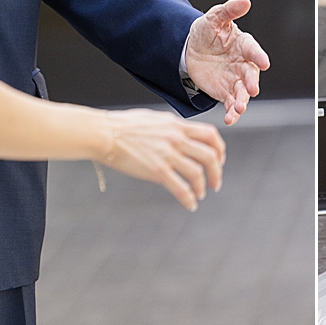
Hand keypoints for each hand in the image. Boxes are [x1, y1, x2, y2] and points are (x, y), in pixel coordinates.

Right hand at [100, 109, 225, 209]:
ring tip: (200, 194)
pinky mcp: (157, 170)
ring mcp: (168, 154)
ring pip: (198, 173)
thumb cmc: (124, 126)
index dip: (220, 148)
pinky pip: (181, 188)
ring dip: (203, 186)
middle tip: (215, 183)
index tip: (219, 160)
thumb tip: (181, 134)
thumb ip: (172, 128)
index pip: (210, 134)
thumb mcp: (155, 119)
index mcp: (177, 125)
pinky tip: (190, 204)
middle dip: (217, 172)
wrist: (105, 133)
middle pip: (210, 155)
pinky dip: (189, 198)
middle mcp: (177, 138)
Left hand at [185, 0, 268, 125]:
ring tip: (239, 108)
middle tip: (251, 90)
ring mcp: (235, 80)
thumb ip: (229, 10)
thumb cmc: (206, 32)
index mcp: (244, 45)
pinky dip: (232, 113)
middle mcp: (243, 64)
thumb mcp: (215, 18)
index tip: (264, 62)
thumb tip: (245, 0)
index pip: (253, 51)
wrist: (190, 49)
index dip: (259, 56)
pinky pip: (231, 104)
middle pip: (250, 75)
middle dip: (251, 83)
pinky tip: (230, 119)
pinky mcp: (226, 92)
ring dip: (242, 101)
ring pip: (243, 93)